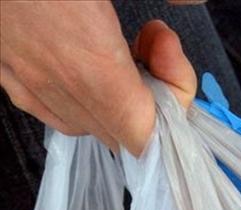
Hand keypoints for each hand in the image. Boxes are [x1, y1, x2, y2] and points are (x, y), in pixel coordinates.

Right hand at [0, 1, 195, 154]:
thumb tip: (192, 1)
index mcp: (88, 63)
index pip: (141, 134)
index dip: (172, 108)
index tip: (171, 56)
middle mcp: (54, 81)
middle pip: (120, 131)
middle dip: (153, 94)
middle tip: (155, 42)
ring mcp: (24, 77)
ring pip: (87, 121)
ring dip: (119, 93)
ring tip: (124, 40)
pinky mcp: (3, 67)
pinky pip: (51, 106)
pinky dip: (84, 92)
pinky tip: (89, 51)